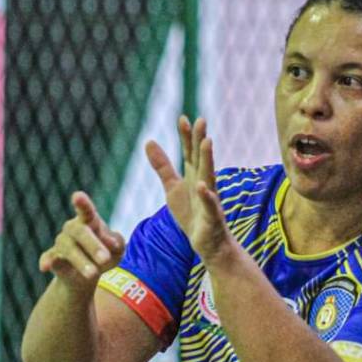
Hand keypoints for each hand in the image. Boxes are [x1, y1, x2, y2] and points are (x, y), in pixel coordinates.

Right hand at [39, 192, 124, 293]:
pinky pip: (48, 258)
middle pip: (80, 232)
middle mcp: (72, 228)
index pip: (86, 210)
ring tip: (94, 274)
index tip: (77, 196)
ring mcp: (61, 242)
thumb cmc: (106, 254)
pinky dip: (47, 261)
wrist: (88, 276)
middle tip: (105, 259)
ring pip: (67, 248)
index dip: (82, 203)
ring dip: (81, 261)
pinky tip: (46, 266)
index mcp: (90, 221)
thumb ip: (118, 242)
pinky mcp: (52, 258)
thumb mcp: (118, 249)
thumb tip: (111, 243)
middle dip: (93, 245)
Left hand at [146, 116, 234, 264]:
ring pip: (209, 176)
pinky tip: (202, 186)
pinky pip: (210, 205)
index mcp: (193, 176)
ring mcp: (209, 200)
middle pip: (201, 159)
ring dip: (208, 159)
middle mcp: (204, 183)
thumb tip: (149, 141)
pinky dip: (206, 196)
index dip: (186, 137)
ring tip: (207, 142)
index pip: (189, 153)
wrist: (208, 244)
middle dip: (200, 140)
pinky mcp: (212, 217)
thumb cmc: (192, 214)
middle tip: (201, 120)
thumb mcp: (172, 187)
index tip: (182, 118)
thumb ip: (163, 165)